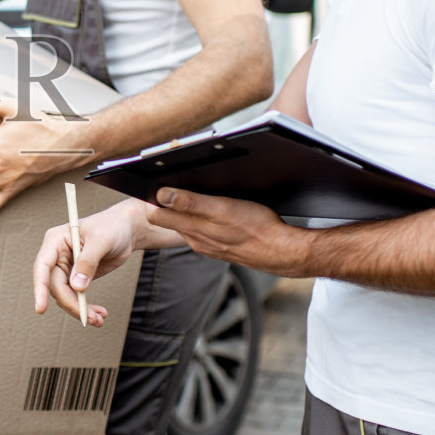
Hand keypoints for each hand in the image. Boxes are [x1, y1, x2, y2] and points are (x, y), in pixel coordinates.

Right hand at [31, 200, 144, 324]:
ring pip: (65, 296)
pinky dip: (85, 308)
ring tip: (99, 319)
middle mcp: (56, 256)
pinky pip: (75, 297)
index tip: (41, 309)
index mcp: (55, 241)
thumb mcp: (102, 240)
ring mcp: (65, 268)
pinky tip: (99, 314)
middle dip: (71, 304)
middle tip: (89, 318)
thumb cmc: (112, 227)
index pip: (42, 267)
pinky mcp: (76, 278)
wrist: (125, 230)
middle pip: (55, 286)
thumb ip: (88, 262)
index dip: (40, 288)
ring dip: (79, 310)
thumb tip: (76, 287)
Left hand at [146, 188, 311, 275]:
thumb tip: (162, 195)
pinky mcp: (220, 247)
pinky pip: (202, 232)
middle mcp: (196, 239)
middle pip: (168, 220)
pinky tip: (213, 214)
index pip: (156, 214)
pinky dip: (201, 222)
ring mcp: (208, 245)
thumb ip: (190, 202)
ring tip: (192, 195)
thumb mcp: (222, 209)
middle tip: (171, 184)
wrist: (282, 251)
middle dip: (165, 203)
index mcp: (193, 228)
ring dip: (184, 212)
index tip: (154, 184)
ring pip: (186, 225)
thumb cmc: (257, 228)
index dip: (152, 198)